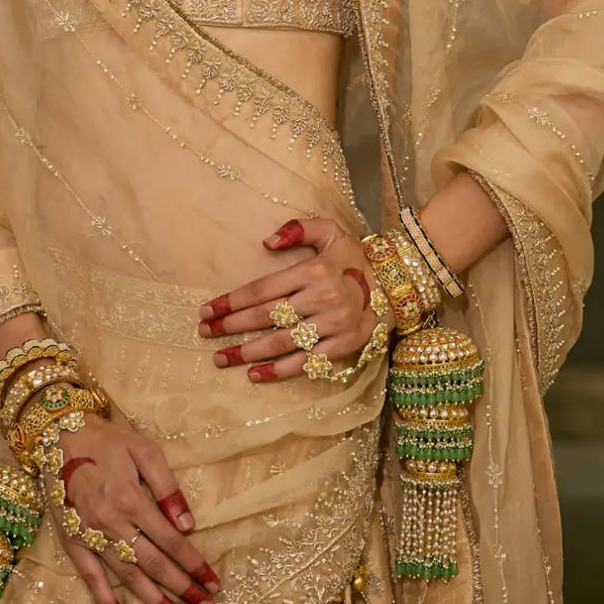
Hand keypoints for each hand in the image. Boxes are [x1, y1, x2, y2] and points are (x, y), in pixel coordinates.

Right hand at [43, 415, 220, 603]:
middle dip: (183, 588)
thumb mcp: (144, 449)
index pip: (171, 540)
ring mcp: (90, 536)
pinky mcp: (72, 542)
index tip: (213, 581)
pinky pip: (90, 578)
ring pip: (127, 576)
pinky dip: (106, 602)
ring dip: (154, 601)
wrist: (59, 436)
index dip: (194, 563)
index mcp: (131, 500)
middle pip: (153, 564)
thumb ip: (166, 486)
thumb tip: (188, 525)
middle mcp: (111, 524)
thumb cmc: (108, 441)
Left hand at [197, 217, 385, 380]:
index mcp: (313, 270)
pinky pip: (306, 362)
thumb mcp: (331, 232)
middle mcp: (321, 298)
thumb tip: (266, 241)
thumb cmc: (356, 257)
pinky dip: (279, 371)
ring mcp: (333, 325)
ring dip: (247, 352)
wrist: (398, 284)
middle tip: (205, 333)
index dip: (231, 301)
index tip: (207, 310)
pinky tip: (255, 374)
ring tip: (221, 358)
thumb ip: (299, 229)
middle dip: (230, 326)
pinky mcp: (343, 346)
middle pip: (265, 317)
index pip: (262, 289)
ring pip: (280, 342)